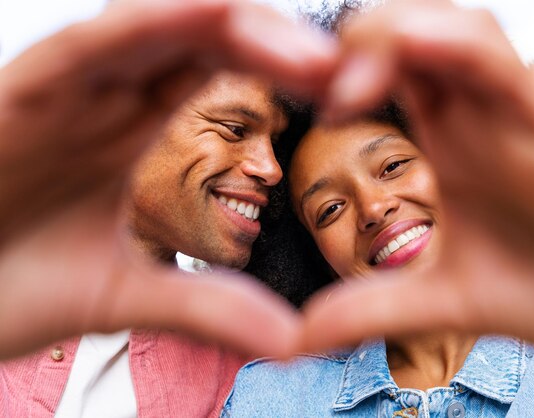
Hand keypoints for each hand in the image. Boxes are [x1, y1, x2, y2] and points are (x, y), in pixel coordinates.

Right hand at [0, 0, 334, 359]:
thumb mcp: (122, 297)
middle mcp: (104, 97)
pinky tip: (211, 15)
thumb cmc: (3, 287)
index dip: (283, 75)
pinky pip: (94, 44)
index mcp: (128, 129)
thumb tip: (290, 337)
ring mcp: (66, 89)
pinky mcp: (22, 90)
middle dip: (277, 48)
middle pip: (203, 41)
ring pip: (158, 29)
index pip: (217, 76)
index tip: (343, 94)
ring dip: (233, 29)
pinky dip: (152, 24)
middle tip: (345, 72)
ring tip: (307, 53)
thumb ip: (203, 305)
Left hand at [302, 0, 533, 360]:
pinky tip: (409, 47)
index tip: (292, 97)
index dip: (331, 71)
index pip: (381, 74)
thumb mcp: (439, 300)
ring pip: (450, 30)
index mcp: (444, 140)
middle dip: (352, 46)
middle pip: (406, 37)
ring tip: (344, 86)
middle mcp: (473, 116)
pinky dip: (453, 47)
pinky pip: (497, 65)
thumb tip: (300, 337)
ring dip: (390, 37)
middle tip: (312, 87)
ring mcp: (509, 114)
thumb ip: (370, 310)